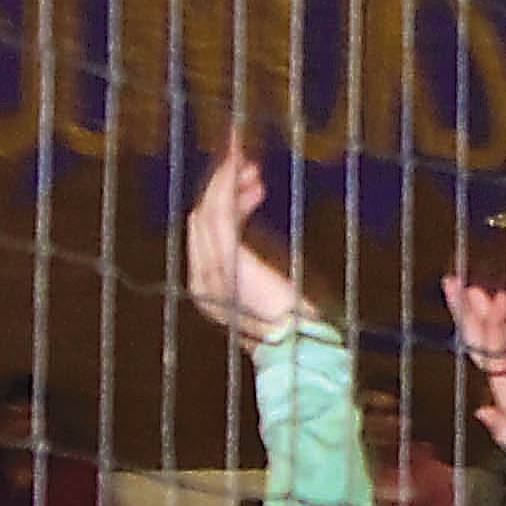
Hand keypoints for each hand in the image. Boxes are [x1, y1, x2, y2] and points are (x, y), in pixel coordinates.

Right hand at [183, 138, 306, 345]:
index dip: (226, 201)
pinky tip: (247, 175)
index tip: (250, 180)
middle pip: (203, 217)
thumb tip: (255, 221)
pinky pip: (220, 214)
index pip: (209, 233)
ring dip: (228, 181)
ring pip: (209, 211)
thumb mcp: (274, 279)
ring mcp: (210, 272)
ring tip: (250, 163)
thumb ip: (259, 254)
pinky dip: (230, 187)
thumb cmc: (298, 319)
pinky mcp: (227, 261)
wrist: (303, 344)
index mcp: (210, 286)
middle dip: (224, 185)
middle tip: (247, 161)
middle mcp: (202, 279)